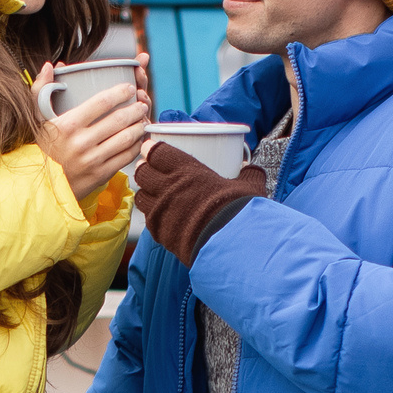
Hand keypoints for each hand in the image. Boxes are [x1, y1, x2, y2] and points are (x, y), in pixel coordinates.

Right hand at [35, 59, 149, 200]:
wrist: (39, 185)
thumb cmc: (40, 147)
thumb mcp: (36, 118)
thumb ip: (41, 89)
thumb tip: (49, 66)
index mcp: (67, 124)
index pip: (101, 102)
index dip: (120, 92)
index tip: (129, 88)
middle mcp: (81, 142)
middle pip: (118, 120)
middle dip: (135, 109)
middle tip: (141, 103)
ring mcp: (92, 160)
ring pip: (125, 139)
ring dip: (139, 127)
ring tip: (143, 119)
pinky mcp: (100, 175)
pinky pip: (125, 158)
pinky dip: (135, 146)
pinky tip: (138, 139)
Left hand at [136, 138, 268, 268]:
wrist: (227, 245)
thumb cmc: (236, 212)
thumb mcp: (247, 188)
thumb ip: (248, 175)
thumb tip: (252, 169)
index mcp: (187, 170)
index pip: (158, 152)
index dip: (152, 149)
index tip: (150, 148)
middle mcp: (168, 187)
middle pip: (144, 171)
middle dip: (145, 168)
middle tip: (149, 168)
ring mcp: (160, 210)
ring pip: (141, 195)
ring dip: (145, 192)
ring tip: (152, 193)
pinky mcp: (158, 231)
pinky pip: (146, 219)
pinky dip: (151, 215)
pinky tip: (159, 216)